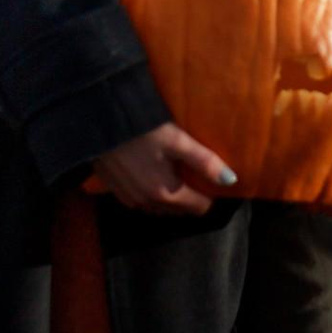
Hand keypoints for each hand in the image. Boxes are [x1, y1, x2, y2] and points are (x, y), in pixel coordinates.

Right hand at [88, 123, 236, 215]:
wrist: (100, 123)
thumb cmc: (142, 128)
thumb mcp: (178, 140)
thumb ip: (204, 162)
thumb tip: (231, 181)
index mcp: (166, 194)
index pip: (199, 208)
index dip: (210, 195)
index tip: (213, 180)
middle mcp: (147, 203)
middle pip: (179, 210)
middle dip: (191, 197)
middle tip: (196, 175)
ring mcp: (130, 200)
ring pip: (160, 208)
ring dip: (171, 197)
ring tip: (177, 174)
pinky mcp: (116, 193)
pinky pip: (142, 201)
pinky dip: (152, 193)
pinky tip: (153, 172)